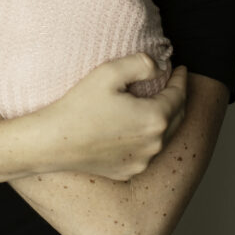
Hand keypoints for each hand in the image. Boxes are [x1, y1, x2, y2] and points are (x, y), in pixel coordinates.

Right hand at [38, 54, 187, 179]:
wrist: (53, 142)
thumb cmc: (78, 106)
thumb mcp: (108, 73)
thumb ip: (140, 64)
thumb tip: (158, 66)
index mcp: (154, 118)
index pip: (179, 96)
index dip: (181, 80)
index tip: (180, 69)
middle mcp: (154, 144)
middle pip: (176, 118)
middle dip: (177, 99)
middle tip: (173, 84)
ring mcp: (142, 161)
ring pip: (163, 137)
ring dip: (163, 120)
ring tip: (155, 104)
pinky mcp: (128, 171)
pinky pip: (145, 153)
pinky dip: (146, 138)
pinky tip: (135, 128)